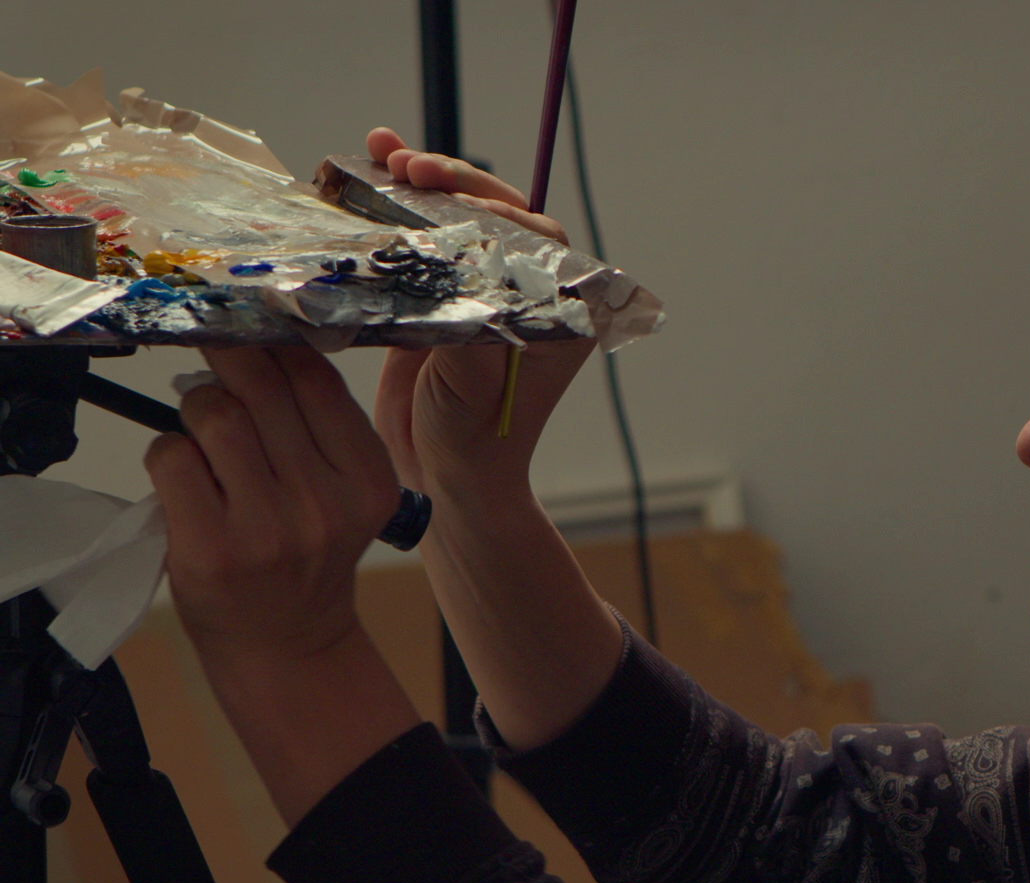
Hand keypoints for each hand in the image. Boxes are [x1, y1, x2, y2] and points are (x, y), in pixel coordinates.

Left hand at [145, 346, 399, 666]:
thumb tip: (257, 343)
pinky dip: (167, 455)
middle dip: (226, 362)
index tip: (250, 330)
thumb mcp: (343, 492)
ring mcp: (268, 527)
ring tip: (204, 438)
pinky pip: (172, 458)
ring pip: (212, 414)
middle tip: (211, 355)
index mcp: (369, 479)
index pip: (315, 379)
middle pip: (259, 387)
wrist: (286, 642)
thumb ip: (318, 427)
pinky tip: (185, 479)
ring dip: (195, 412)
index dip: (273, 343)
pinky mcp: (212, 548)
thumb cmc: (306, 554)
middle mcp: (326, 502)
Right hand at [364, 128, 594, 495]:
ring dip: (422, 182)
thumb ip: (472, 327)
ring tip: (384, 153)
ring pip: (456, 218)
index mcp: (557, 311)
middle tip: (409, 167)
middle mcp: (525, 293)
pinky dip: (398, 206)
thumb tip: (464, 268)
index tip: (450, 196)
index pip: (535, 238)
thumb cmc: (474, 442)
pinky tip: (368, 170)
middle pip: (494, 214)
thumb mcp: (474, 385)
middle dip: (453, 183)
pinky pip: (423, 240)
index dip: (493, 208)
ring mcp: (480, 290)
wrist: (443, 479)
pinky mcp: (440, 295)